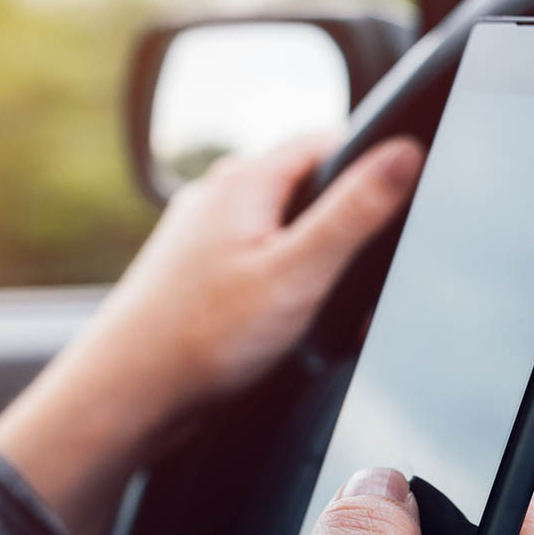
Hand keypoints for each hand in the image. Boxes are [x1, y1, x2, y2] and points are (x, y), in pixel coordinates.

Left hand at [0, 134, 423, 534]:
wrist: (129, 394)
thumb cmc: (202, 337)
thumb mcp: (298, 272)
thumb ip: (355, 213)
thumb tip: (404, 155)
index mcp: (245, 180)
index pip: (328, 140)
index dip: (373, 162)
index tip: (402, 197)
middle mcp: (218, 197)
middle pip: (305, 188)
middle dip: (344, 224)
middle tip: (366, 271)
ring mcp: (202, 236)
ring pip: (279, 230)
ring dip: (312, 262)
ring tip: (323, 308)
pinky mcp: (196, 276)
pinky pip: (256, 264)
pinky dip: (283, 286)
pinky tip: (285, 327)